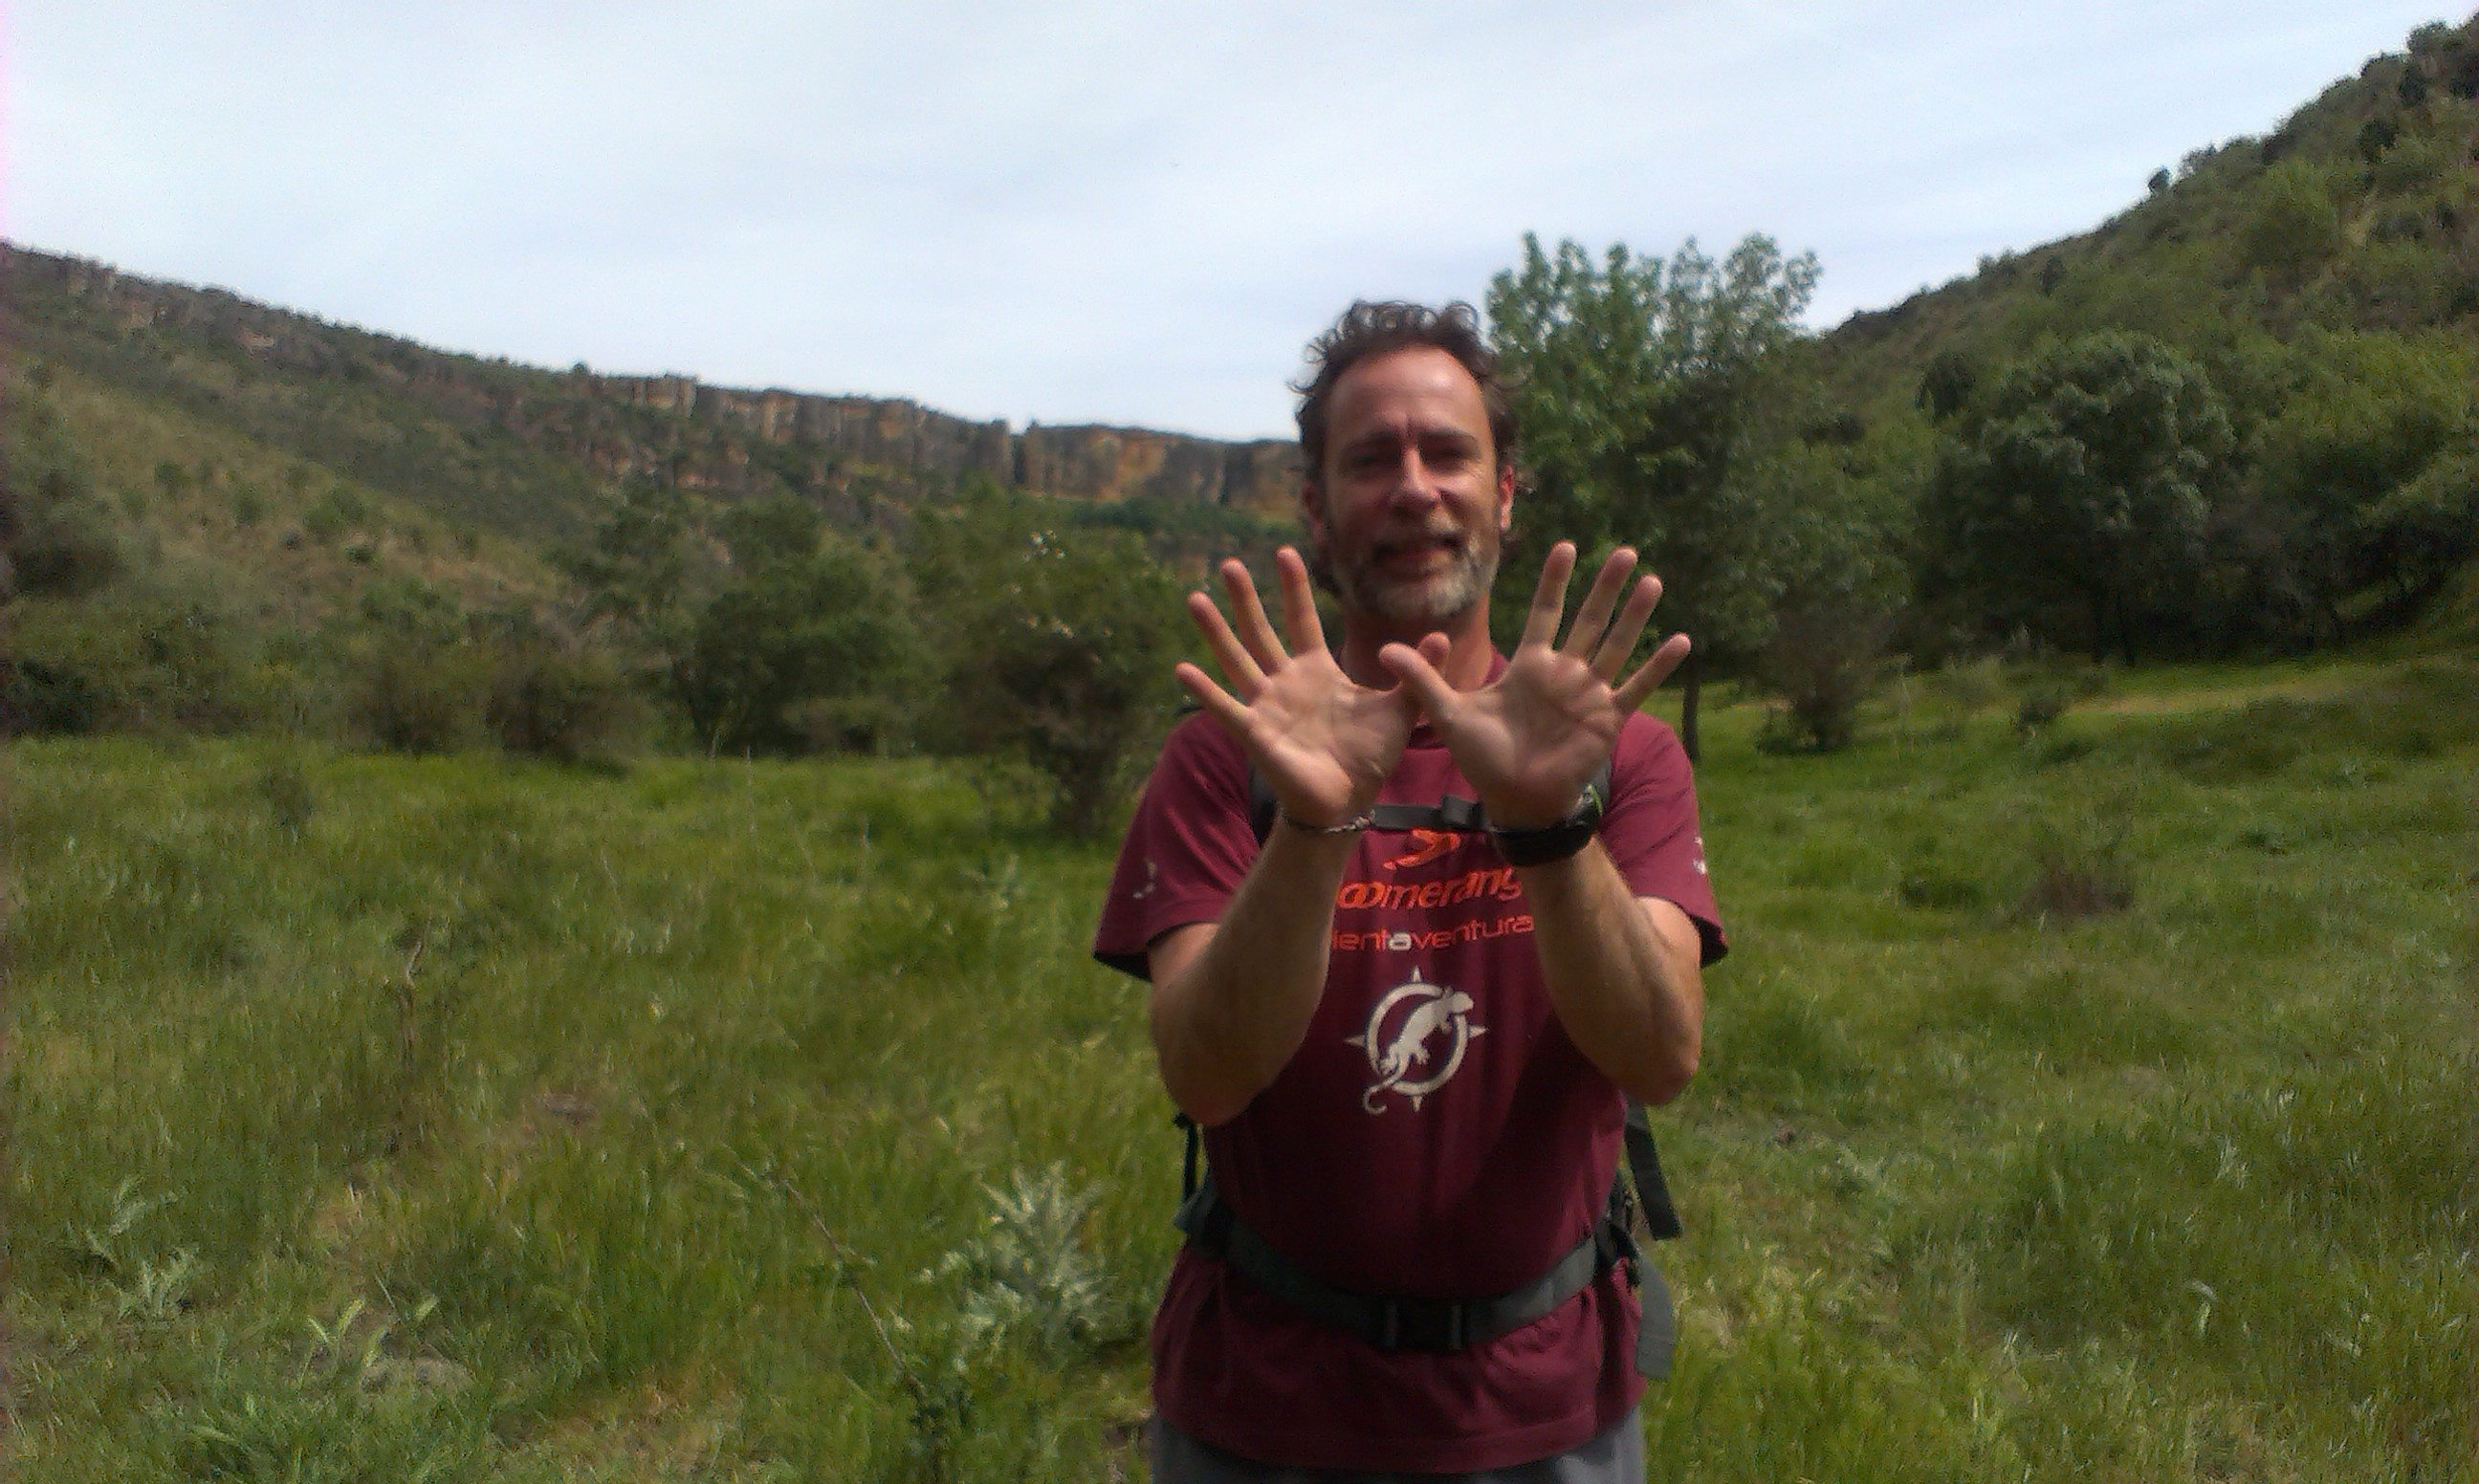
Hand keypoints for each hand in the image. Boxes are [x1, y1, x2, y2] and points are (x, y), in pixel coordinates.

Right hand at [1177, 548, 1446, 828]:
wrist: (1349, 800)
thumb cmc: (1370, 756)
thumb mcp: (1401, 709)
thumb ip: (1417, 672)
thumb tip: (1442, 635)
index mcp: (1317, 672)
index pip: (1301, 622)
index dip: (1294, 589)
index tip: (1284, 553)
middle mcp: (1286, 684)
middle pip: (1260, 632)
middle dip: (1245, 599)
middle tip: (1229, 564)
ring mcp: (1267, 707)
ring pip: (1236, 660)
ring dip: (1215, 631)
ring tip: (1195, 599)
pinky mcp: (1256, 734)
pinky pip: (1226, 708)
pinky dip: (1205, 691)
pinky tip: (1183, 669)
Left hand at [1380, 542, 1688, 829]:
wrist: (1515, 801)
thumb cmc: (1484, 759)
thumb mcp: (1449, 714)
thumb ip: (1424, 679)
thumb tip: (1383, 650)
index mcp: (1530, 666)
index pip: (1545, 613)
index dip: (1555, 582)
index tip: (1566, 547)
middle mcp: (1564, 672)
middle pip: (1588, 619)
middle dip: (1605, 586)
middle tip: (1624, 551)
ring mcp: (1588, 693)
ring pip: (1615, 644)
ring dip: (1634, 614)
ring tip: (1652, 580)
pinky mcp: (1606, 718)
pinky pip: (1636, 687)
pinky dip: (1657, 666)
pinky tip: (1680, 640)